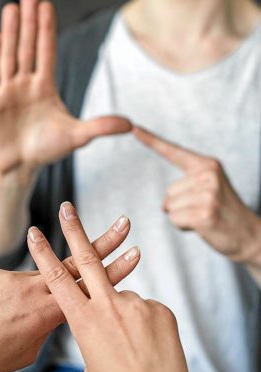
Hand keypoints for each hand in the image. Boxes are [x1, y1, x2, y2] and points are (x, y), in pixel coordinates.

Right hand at [0, 0, 130, 173]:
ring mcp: (6, 91)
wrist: (17, 165)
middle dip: (29, 22)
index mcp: (45, 87)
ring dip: (11, 33)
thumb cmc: (45, 149)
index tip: (47, 5)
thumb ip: (100, 127)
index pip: (46, 52)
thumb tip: (130, 124)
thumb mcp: (75, 137)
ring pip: (9, 56)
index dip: (47, 29)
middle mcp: (25, 84)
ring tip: (12, 8)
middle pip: (27, 47)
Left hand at [0, 214, 140, 371]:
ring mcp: (14, 278)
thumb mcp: (29, 348)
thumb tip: (54, 309)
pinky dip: (23, 291)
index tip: (134, 255)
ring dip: (55, 275)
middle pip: (76, 263)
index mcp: (45, 313)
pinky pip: (21, 279)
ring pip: (46, 271)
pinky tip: (7, 308)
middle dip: (103, 243)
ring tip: (41, 295)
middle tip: (123, 224)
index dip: (114, 271)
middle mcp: (32, 289)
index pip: (88, 288)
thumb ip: (47, 323)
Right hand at [28, 202, 188, 371]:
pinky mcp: (159, 309)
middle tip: (67, 207)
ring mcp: (135, 305)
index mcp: (83, 320)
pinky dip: (143, 323)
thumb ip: (90, 328)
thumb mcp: (91, 359)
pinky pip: (145, 309)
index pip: (56, 278)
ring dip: (122, 314)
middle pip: (86, 258)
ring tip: (131, 343)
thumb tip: (96, 318)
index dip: (43, 253)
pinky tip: (148, 345)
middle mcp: (107, 306)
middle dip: (74, 229)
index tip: (34, 233)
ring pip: (122, 294)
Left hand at [134, 126, 260, 265]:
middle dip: (179, 206)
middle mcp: (208, 175)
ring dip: (181, 217)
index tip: (133, 128)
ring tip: (203, 217)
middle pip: (168, 192)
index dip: (151, 140)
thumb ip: (187, 183)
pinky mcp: (204, 213)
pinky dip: (183, 226)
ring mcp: (207, 194)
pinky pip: (174, 219)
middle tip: (203, 210)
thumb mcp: (208, 188)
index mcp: (207, 165)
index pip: (173, 151)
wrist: (248, 234)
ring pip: (169, 206)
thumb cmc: (221, 212)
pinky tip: (202, 226)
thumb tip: (164, 203)